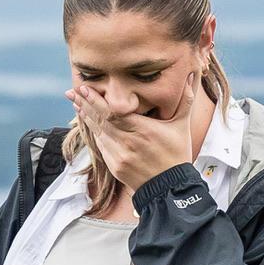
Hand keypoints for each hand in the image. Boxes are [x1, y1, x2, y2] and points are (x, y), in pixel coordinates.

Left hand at [67, 70, 200, 190]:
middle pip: (101, 120)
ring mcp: (120, 156)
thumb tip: (192, 76)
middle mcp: (129, 142)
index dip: (97, 100)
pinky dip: (93, 132)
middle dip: (85, 104)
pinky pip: (101, 146)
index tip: (85, 89)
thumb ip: (185, 100)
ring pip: (98, 132)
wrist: (170, 188)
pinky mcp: (115, 166)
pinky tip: (87, 122)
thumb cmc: (177, 154)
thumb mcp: (182, 126)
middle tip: (71, 91)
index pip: (114, 112)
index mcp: (144, 130)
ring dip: (86, 117)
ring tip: (75, 103)